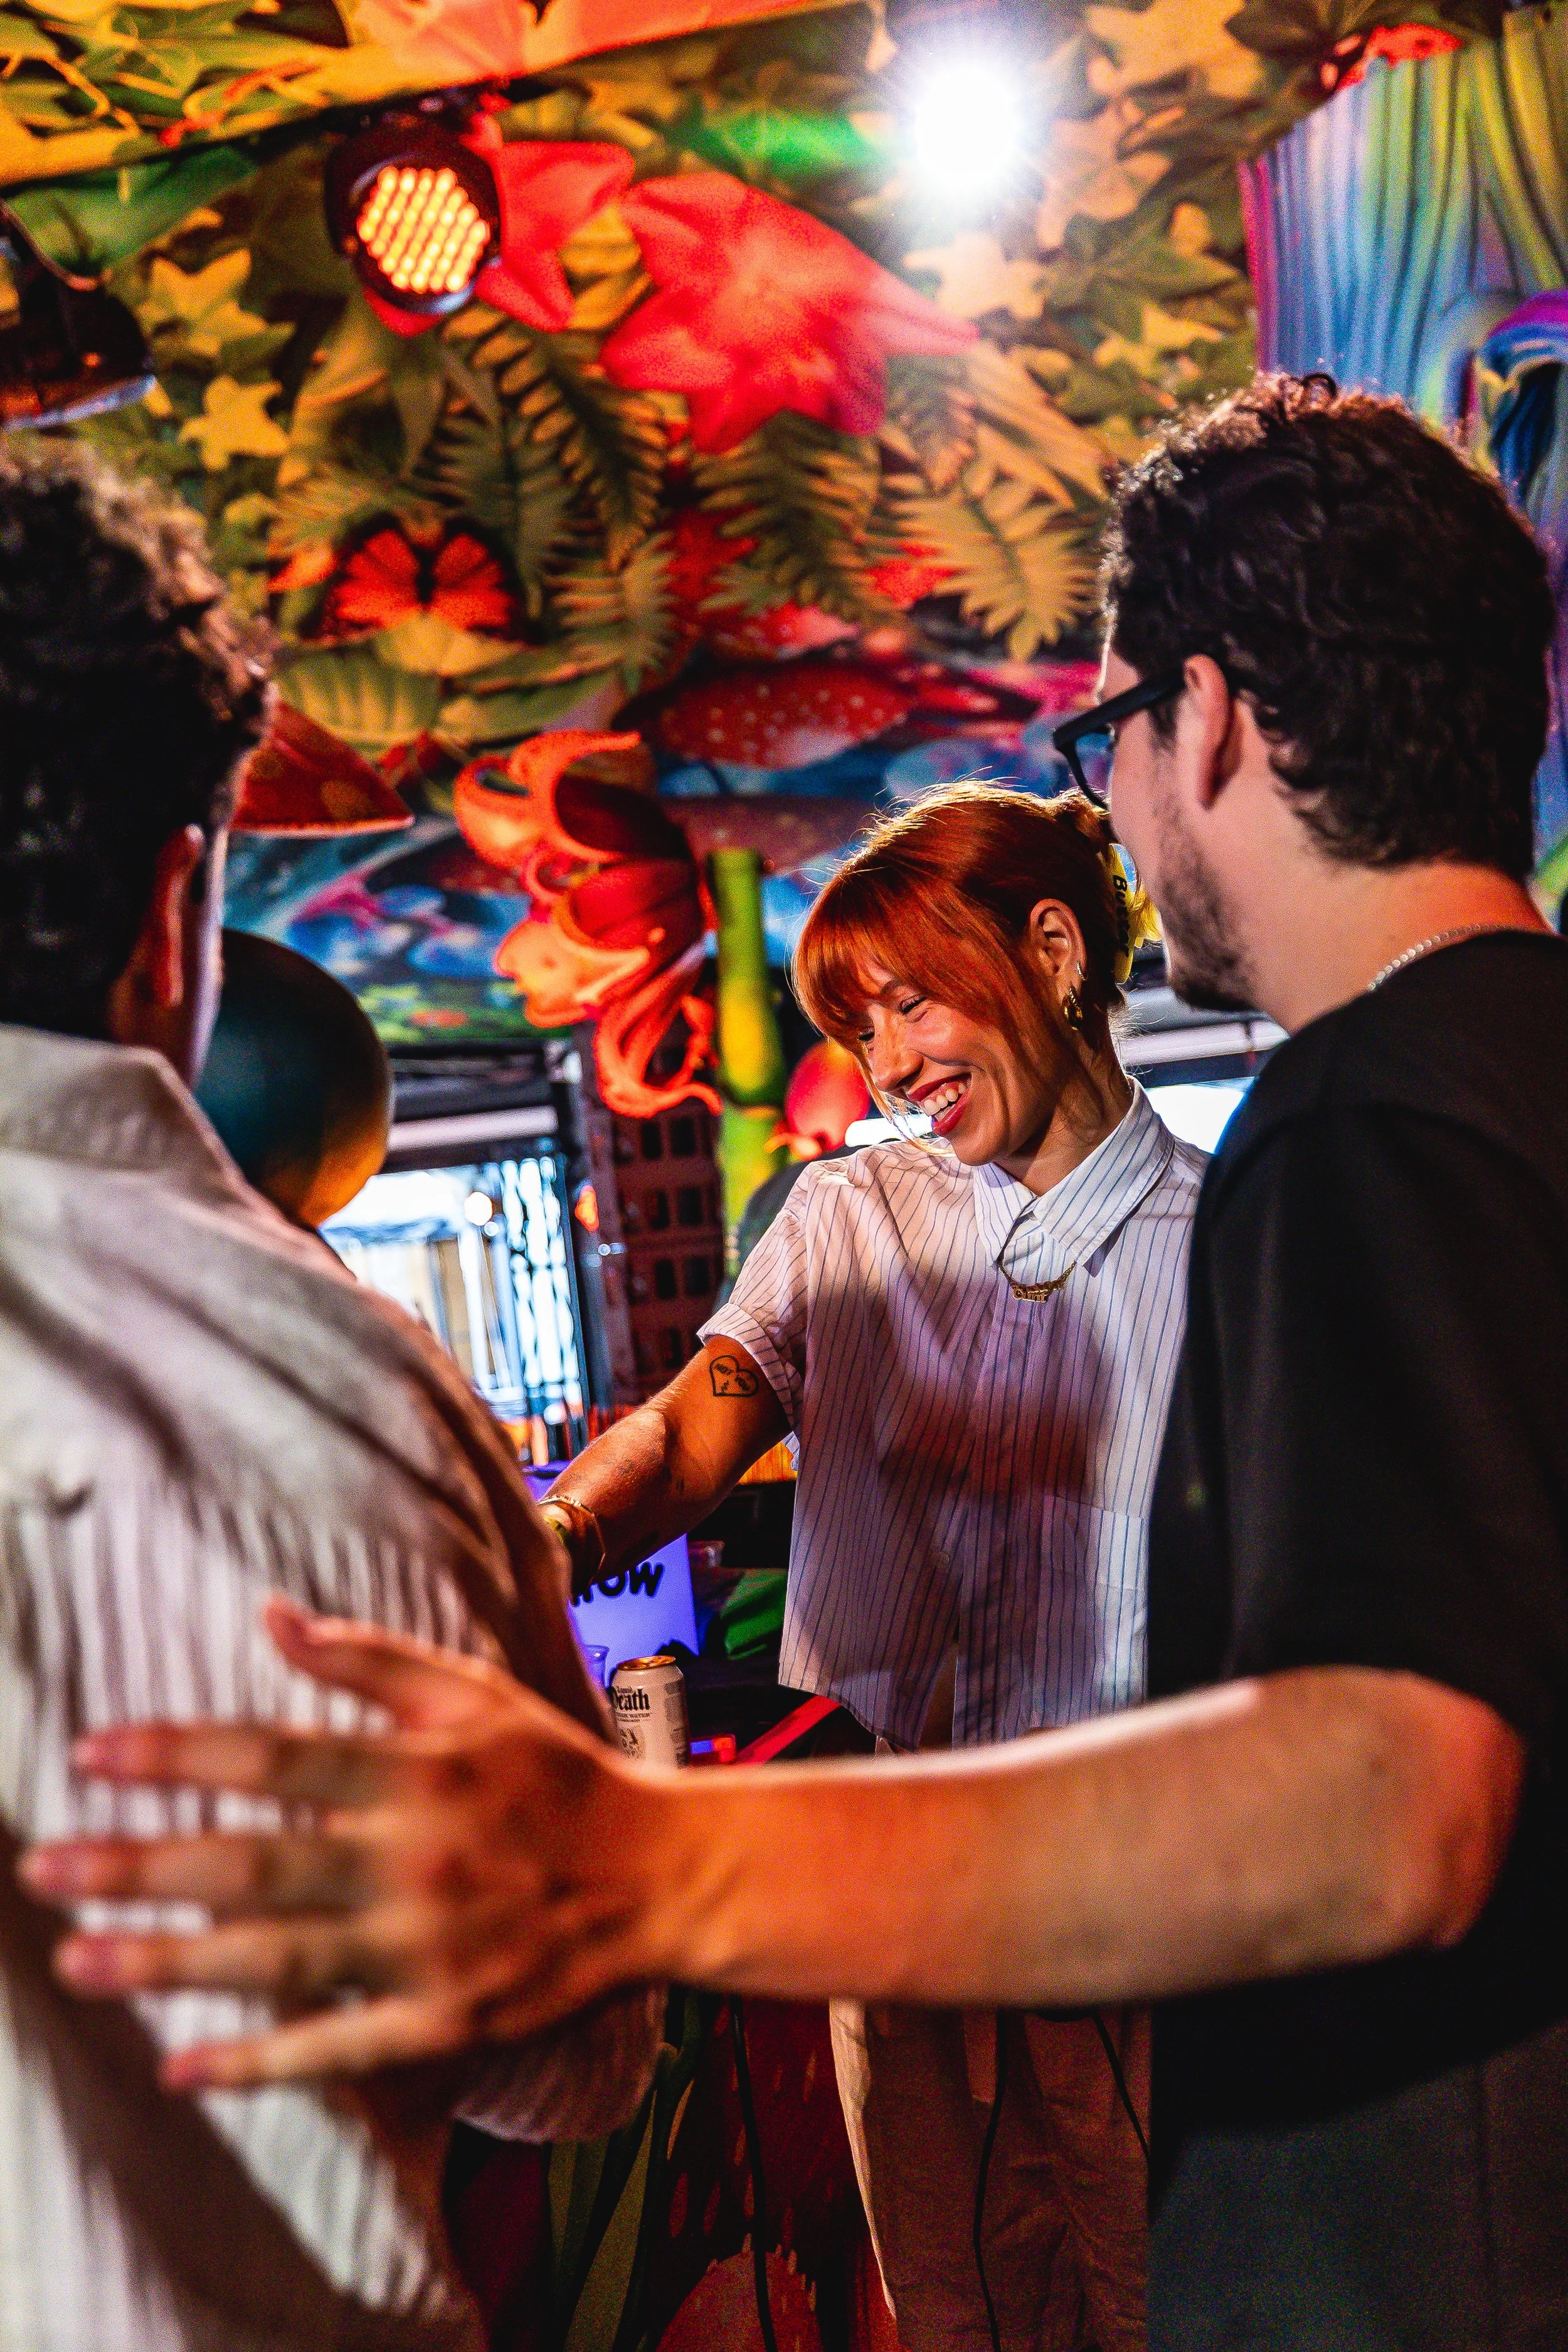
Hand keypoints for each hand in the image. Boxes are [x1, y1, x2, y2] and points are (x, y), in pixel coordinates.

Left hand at [18, 1597, 672, 2090]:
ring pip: (277, 1960)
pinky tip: (180, 2068)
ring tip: (79, 1961)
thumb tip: (272, 1616)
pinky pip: (336, 2048)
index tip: (90, 1753)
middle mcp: (413, 1859)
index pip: (275, 1756)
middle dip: (141, 1867)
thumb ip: (371, 1661)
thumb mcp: (476, 1695)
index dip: (179, 1754)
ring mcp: (426, 1948)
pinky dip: (258, 2062)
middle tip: (42, 1870)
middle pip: (255, 1864)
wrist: (659, 1876)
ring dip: (170, 1964)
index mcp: (418, 1770)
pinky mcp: (444, 2021)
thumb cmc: (555, 1775)